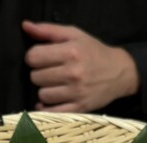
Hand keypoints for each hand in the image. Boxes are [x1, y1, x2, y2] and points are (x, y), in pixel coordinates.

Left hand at [23, 20, 139, 112]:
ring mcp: (77, 92)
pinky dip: (47, 108)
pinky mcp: (80, 108)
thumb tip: (26, 26)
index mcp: (71, 52)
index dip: (33, 57)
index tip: (41, 58)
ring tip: (54, 85)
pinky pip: (52, 112)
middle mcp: (74, 73)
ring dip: (45, 90)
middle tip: (50, 71)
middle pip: (35, 77)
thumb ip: (48, 30)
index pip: (33, 57)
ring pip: (42, 95)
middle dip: (39, 73)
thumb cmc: (94, 52)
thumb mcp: (74, 35)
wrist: (120, 72)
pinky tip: (52, 100)